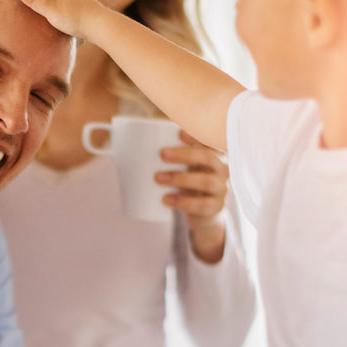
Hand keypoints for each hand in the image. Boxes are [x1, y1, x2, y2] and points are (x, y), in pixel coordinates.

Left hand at [156, 131, 228, 260]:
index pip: (211, 140)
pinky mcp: (216, 207)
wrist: (202, 213)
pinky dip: (183, 202)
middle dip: (184, 154)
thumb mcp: (183, 166)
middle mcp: (222, 168)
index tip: (178, 133)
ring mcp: (221, 188)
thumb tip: (124, 142)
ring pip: (206, 181)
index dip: (198, 135)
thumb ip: (167, 153)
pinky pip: (203, 205)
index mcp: (213, 153)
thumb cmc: (188, 182)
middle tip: (162, 154)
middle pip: (208, 158)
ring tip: (158, 178)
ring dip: (181, 178)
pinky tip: (167, 200)